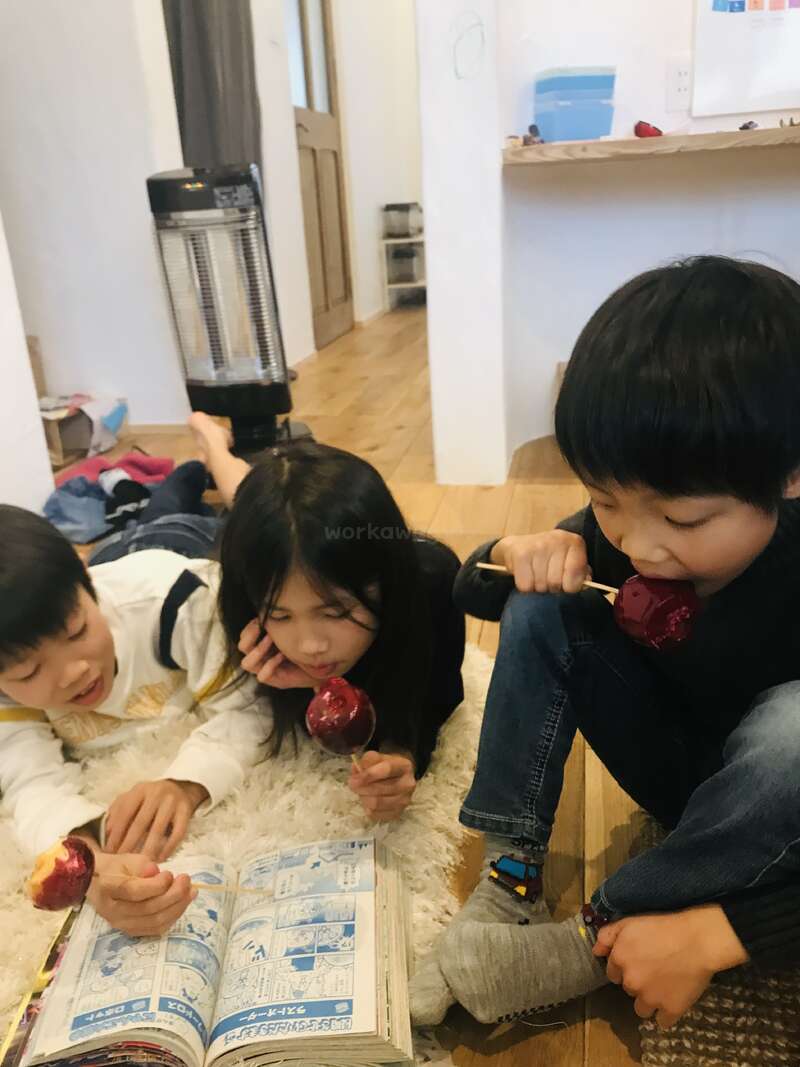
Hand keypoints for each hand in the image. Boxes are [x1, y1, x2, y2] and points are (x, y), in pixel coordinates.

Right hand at [87, 851, 194, 936]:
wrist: (101, 884)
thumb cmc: (118, 868)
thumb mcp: (129, 859)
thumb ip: (143, 866)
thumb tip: (157, 872)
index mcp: (108, 888)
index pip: (134, 892)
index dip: (156, 885)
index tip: (170, 873)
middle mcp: (112, 911)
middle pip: (148, 909)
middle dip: (174, 895)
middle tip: (187, 880)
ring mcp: (121, 924)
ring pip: (155, 922)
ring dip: (178, 907)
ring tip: (191, 891)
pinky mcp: (131, 931)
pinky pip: (156, 929)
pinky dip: (173, 917)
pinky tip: (183, 903)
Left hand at [105, 779, 208, 860]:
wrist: (181, 787)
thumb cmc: (151, 797)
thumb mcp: (134, 796)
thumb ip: (119, 810)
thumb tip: (106, 832)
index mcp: (140, 790)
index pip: (125, 813)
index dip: (116, 833)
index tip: (109, 851)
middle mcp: (156, 794)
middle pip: (140, 823)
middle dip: (128, 844)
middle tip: (122, 861)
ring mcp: (172, 802)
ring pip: (158, 830)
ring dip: (148, 849)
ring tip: (140, 863)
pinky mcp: (186, 811)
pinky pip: (177, 833)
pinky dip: (168, 848)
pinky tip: (160, 858)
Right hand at [238, 619, 319, 688]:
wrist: (325, 667)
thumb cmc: (307, 647)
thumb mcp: (295, 632)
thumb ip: (284, 624)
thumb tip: (274, 609)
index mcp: (264, 645)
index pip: (244, 638)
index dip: (249, 628)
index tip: (260, 619)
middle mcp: (262, 659)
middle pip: (242, 649)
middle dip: (250, 636)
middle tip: (261, 627)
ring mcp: (268, 671)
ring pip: (248, 663)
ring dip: (258, 650)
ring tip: (271, 639)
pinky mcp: (277, 681)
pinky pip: (263, 676)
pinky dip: (270, 664)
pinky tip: (282, 656)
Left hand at [349, 749, 415, 820]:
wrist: (398, 777)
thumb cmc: (384, 766)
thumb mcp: (377, 757)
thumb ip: (367, 760)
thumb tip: (358, 771)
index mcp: (404, 766)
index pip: (387, 770)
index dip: (369, 775)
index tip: (354, 779)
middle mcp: (408, 784)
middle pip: (380, 789)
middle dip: (361, 787)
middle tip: (352, 784)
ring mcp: (404, 801)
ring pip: (376, 804)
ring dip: (363, 797)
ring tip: (361, 791)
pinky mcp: (398, 813)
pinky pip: (376, 815)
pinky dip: (367, 808)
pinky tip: (367, 799)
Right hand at [490, 531, 588, 593]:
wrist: (518, 546)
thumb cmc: (549, 558)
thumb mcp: (570, 562)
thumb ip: (581, 574)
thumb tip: (585, 582)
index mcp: (574, 542)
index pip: (575, 579)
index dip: (569, 587)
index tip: (565, 583)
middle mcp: (557, 540)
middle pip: (556, 583)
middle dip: (551, 588)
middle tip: (548, 579)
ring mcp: (538, 545)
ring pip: (541, 585)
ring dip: (538, 587)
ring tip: (536, 576)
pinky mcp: (521, 553)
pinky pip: (525, 585)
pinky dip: (525, 586)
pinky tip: (526, 575)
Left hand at [593, 905, 748, 1028]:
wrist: (697, 940)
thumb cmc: (664, 926)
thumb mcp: (630, 922)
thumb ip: (607, 935)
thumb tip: (595, 951)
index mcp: (619, 959)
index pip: (613, 973)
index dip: (625, 967)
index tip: (639, 961)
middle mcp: (630, 982)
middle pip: (628, 989)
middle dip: (638, 982)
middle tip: (655, 970)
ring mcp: (650, 999)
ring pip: (641, 1009)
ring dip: (649, 1001)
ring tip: (664, 986)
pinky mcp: (670, 1010)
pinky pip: (662, 1021)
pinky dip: (667, 1013)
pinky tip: (673, 1000)